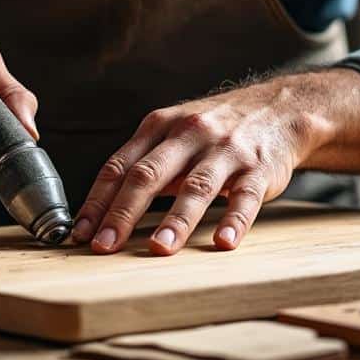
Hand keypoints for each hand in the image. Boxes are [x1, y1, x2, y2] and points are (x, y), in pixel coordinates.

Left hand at [72, 75, 330, 254]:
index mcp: (160, 127)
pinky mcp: (260, 169)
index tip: (80, 232)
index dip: (97, 200)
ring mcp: (225, 151)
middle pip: (148, 174)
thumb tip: (104, 209)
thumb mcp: (174, 133)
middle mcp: (189, 135)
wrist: (280, 109)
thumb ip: (144, 163)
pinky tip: (222, 242)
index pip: (119, 166)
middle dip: (123, 213)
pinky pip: (245, 197)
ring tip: (159, 250)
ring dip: (175, 220)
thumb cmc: (216, 128)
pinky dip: (233, 220)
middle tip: (104, 246)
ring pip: (195, 187)